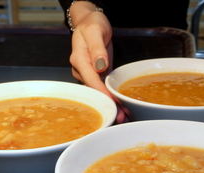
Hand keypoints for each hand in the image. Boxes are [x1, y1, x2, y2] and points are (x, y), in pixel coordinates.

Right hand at [69, 3, 126, 122]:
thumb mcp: (95, 31)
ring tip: (123, 116)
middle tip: (121, 117)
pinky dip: (111, 97)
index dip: (102, 93)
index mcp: (79, 60)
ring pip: (98, 93)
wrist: (90, 22)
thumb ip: (97, 48)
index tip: (113, 104)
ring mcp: (88, 74)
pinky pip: (103, 88)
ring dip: (110, 104)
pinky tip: (120, 106)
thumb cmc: (92, 24)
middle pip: (94, 91)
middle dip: (107, 105)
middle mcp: (81, 70)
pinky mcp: (96, 75)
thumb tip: (100, 66)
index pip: (91, 80)